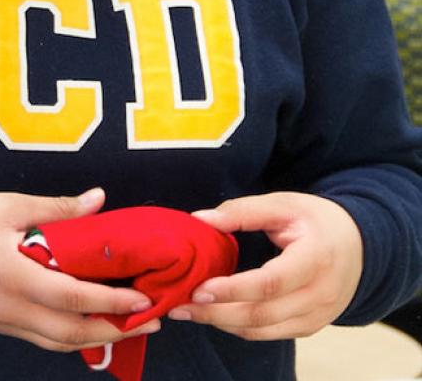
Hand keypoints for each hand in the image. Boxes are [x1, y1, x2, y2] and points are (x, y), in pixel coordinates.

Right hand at [0, 187, 159, 352]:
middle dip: (116, 329)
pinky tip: (92, 326)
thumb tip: (99, 200)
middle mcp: (12, 308)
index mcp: (14, 275)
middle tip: (151, 319)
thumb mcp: (9, 206)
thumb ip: (56, 208)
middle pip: (71, 332)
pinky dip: (73, 337)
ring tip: (131, 326)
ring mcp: (6, 323)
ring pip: (59, 344)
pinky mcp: (2, 327)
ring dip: (98, 338)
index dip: (110, 300)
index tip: (143, 297)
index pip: (72, 297)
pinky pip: (44, 340)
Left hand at [168, 191, 362, 339]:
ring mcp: (318, 315)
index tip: (199, 288)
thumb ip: (240, 211)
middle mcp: (320, 294)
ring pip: (265, 330)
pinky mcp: (311, 326)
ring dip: (223, 324)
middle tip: (180, 306)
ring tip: (188, 312)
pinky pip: (271, 334)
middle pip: (264, 314)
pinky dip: (240, 327)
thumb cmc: (313, 218)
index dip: (233, 289)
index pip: (271, 283)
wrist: (358, 243)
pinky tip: (215, 315)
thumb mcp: (281, 204)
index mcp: (315, 258)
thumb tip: (199, 219)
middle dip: (217, 313)